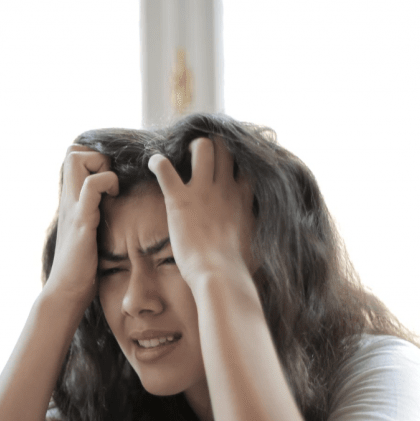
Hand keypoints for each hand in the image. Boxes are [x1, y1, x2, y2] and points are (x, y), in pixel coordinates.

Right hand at [43, 144, 118, 308]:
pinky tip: (113, 199)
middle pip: (72, 150)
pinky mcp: (81, 221)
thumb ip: (94, 216)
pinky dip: (106, 183)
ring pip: (76, 159)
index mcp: (71, 201)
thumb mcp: (88, 233)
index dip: (94, 157)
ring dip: (101, 166)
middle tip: (111, 180)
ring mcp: (73, 208)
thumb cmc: (81, 268)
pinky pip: (91, 187)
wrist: (66, 292)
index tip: (110, 178)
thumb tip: (113, 210)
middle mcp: (68, 199)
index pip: (73, 156)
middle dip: (97, 156)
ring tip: (112, 189)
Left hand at [147, 137, 253, 286]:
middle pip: (226, 147)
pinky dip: (157, 162)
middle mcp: (225, 188)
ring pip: (202, 147)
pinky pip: (164, 168)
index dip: (239, 159)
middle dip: (215, 144)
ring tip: (182, 154)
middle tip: (203, 154)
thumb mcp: (258, 244)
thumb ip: (257, 230)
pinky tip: (153, 162)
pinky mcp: (179, 199)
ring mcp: (203, 191)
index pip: (247, 164)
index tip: (230, 162)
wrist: (220, 275)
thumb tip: (266, 236)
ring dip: (191, 147)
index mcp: (243, 198)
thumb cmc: (238, 268)